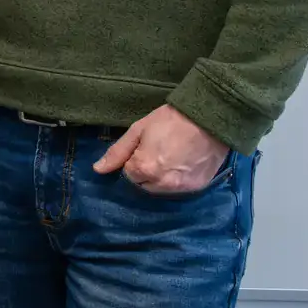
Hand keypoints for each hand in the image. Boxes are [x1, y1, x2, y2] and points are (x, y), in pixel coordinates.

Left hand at [94, 105, 229, 194]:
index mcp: (144, 169)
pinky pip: (179, 189)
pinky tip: (182, 164)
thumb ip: (117, 152)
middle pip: (144, 185)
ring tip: (170, 157)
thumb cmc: (170, 120)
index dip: (133, 161)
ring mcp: (181, 188)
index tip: (143, 148)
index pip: (128, 175)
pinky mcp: (197, 188)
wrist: (209, 118)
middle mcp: (162, 184)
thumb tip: (98, 170)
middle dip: (145, 172)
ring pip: (161, 189)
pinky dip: (177, 180)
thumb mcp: (138, 130)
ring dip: (159, 178)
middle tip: (157, 152)